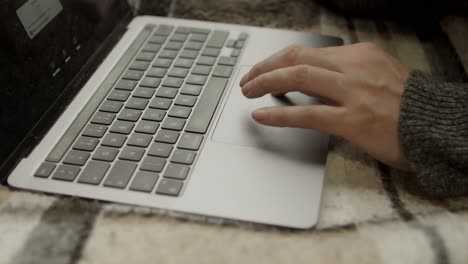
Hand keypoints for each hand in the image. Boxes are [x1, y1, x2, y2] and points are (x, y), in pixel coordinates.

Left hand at [240, 43, 411, 169]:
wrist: (440, 126)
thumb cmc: (409, 107)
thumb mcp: (380, 76)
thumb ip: (349, 74)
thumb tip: (316, 78)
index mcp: (360, 56)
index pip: (307, 52)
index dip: (278, 61)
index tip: (264, 69)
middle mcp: (354, 68)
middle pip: (296, 59)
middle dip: (264, 68)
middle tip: (248, 80)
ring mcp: (354, 93)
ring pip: (297, 78)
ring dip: (265, 83)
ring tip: (248, 93)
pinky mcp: (354, 120)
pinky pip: (308, 114)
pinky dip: (280, 114)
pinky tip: (262, 115)